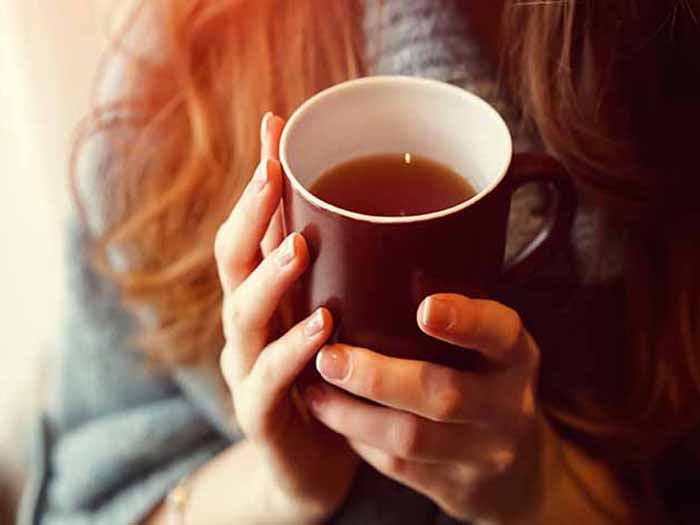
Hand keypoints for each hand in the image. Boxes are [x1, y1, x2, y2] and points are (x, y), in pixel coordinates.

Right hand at [215, 113, 357, 522]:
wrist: (318, 463)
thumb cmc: (332, 379)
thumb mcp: (338, 317)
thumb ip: (349, 272)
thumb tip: (396, 215)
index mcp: (265, 296)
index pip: (252, 226)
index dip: (259, 179)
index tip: (276, 124)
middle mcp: (247, 324)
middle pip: (231, 259)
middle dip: (252, 213)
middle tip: (275, 172)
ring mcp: (247, 368)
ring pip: (242, 315)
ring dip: (270, 277)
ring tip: (299, 246)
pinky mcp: (261, 415)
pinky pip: (270, 381)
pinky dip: (292, 352)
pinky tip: (322, 329)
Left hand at [303, 294, 540, 521]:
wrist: (514, 471)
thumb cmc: (484, 381)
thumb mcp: (489, 347)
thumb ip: (454, 312)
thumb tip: (370, 252)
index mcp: (515, 357)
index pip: (500, 333)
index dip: (466, 320)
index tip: (425, 307)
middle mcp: (507, 406)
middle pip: (444, 394)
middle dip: (379, 377)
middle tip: (331, 357)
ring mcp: (480, 453)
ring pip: (410, 437)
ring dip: (353, 413)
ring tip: (313, 389)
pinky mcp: (451, 486)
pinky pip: (396, 464)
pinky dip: (357, 438)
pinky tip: (330, 413)